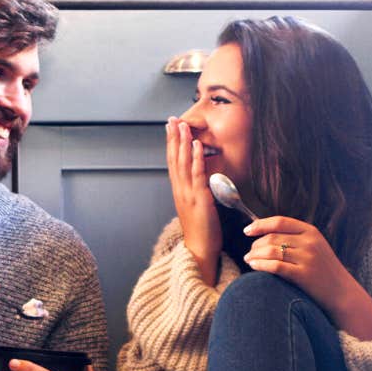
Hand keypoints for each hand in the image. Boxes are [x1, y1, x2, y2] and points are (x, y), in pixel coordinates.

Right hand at [166, 118, 221, 284]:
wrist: (199, 251)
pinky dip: (195, 158)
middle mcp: (180, 191)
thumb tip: (198, 180)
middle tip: (172, 119)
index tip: (170, 129)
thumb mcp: (194, 208)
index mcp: (179, 192)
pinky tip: (196, 145)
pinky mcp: (199, 198)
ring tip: (183, 125)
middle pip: (174, 159)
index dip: (170, 144)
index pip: (172, 163)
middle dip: (173, 138)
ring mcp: (188, 194)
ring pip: (182, 163)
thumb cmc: (201, 233)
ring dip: (182, 142)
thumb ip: (194, 193)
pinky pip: (196, 174)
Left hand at [243, 216, 371, 339]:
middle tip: (249, 253)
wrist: (342, 293)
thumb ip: (296, 238)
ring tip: (249, 260)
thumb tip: (265, 234)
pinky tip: (254, 267)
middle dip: (256, 245)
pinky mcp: (304, 275)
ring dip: (255, 255)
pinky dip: (260, 265)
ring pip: (271, 251)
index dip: (260, 225)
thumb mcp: (315, 247)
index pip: (279, 221)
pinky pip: (275, 266)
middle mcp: (310, 242)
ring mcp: (307, 258)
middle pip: (272, 237)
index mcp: (311, 231)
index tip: (247, 231)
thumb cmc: (324, 271)